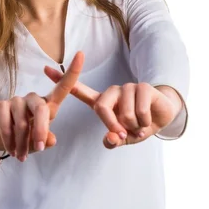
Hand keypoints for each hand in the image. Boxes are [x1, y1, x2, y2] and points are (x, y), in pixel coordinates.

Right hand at [0, 51, 84, 161]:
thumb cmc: (27, 137)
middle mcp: (34, 99)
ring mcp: (17, 100)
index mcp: (49, 104)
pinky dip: (9, 140)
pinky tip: (11, 149)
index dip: (72, 71)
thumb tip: (50, 140)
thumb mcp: (40, 141)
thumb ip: (46, 140)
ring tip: (21, 156)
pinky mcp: (1, 106)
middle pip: (41, 109)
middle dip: (40, 130)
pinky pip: (6, 124)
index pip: (63, 87)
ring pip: (22, 122)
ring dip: (22, 142)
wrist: (0, 138)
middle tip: (39, 148)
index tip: (81, 54)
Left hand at [43, 66, 180, 149]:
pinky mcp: (143, 87)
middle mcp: (112, 92)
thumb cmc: (138, 126)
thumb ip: (113, 140)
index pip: (79, 91)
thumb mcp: (124, 138)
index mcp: (103, 102)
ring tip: (140, 124)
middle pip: (101, 107)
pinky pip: (139, 111)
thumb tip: (109, 139)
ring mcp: (127, 87)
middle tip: (123, 134)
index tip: (45, 68)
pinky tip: (149, 120)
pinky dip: (144, 123)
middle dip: (112, 125)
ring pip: (124, 113)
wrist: (163, 116)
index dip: (62, 80)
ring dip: (134, 126)